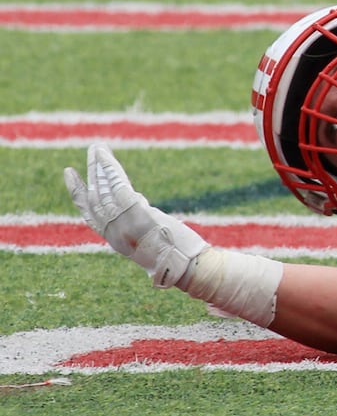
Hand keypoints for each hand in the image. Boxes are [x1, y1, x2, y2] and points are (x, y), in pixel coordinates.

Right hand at [62, 144, 208, 288]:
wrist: (188, 267)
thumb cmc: (176, 256)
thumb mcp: (148, 238)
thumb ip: (136, 220)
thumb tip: (135, 199)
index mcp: (115, 239)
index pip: (89, 214)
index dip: (78, 194)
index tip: (70, 174)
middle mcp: (115, 233)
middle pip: (95, 198)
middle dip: (90, 173)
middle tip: (90, 151)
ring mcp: (125, 225)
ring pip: (104, 191)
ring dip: (100, 167)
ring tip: (98, 148)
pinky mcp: (138, 217)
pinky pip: (120, 189)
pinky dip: (112, 173)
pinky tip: (108, 159)